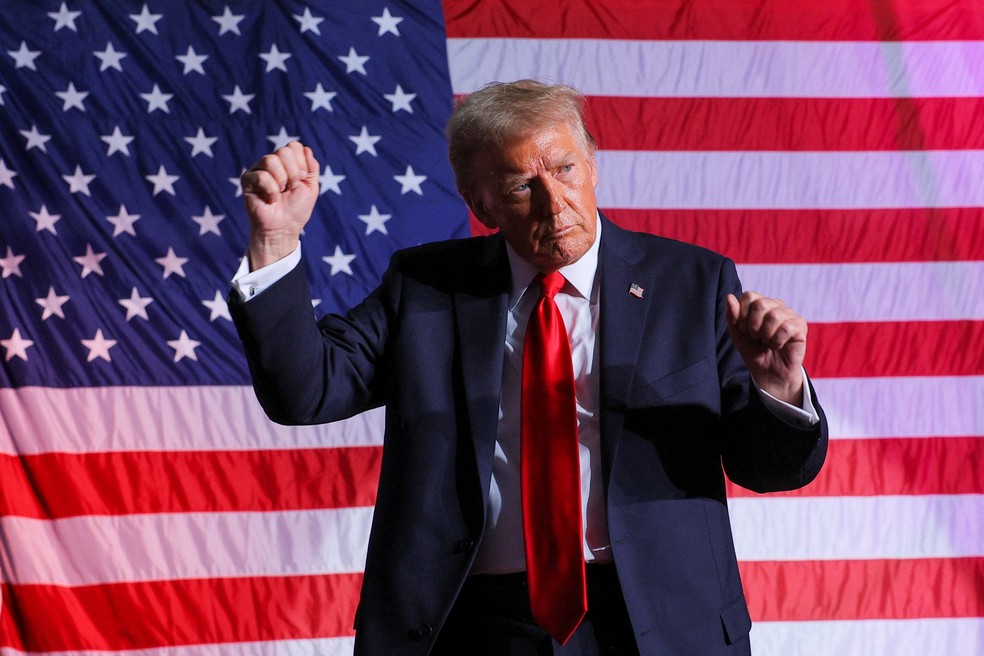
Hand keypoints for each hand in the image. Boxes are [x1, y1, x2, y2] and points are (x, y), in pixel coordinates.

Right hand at [241, 141, 319, 269]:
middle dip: (293, 173)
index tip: (301, 179)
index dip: (301, 163)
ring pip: (271, 160)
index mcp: (287, 162)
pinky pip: (261, 176)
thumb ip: (312, 167)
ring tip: (280, 194)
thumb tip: (307, 148)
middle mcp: (271, 162)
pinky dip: (271, 190)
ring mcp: (258, 169)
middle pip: (284, 151)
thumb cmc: (296, 209)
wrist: (284, 228)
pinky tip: (270, 199)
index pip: (294, 146)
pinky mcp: (247, 180)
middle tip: (291, 188)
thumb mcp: (311, 187)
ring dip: (281, 181)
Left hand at [725, 291, 806, 404]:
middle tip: (756, 337)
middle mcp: (776, 305)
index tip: (744, 329)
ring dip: (765, 335)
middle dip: (753, 326)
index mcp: (760, 303)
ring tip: (767, 342)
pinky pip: (786, 328)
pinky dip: (777, 341)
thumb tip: (729, 296)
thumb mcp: (738, 334)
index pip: (749, 296)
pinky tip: (778, 345)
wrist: (768, 372)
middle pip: (760, 304)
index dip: (742, 315)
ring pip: (774, 315)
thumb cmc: (754, 350)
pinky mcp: (800, 326)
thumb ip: (732, 316)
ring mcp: (790, 314)